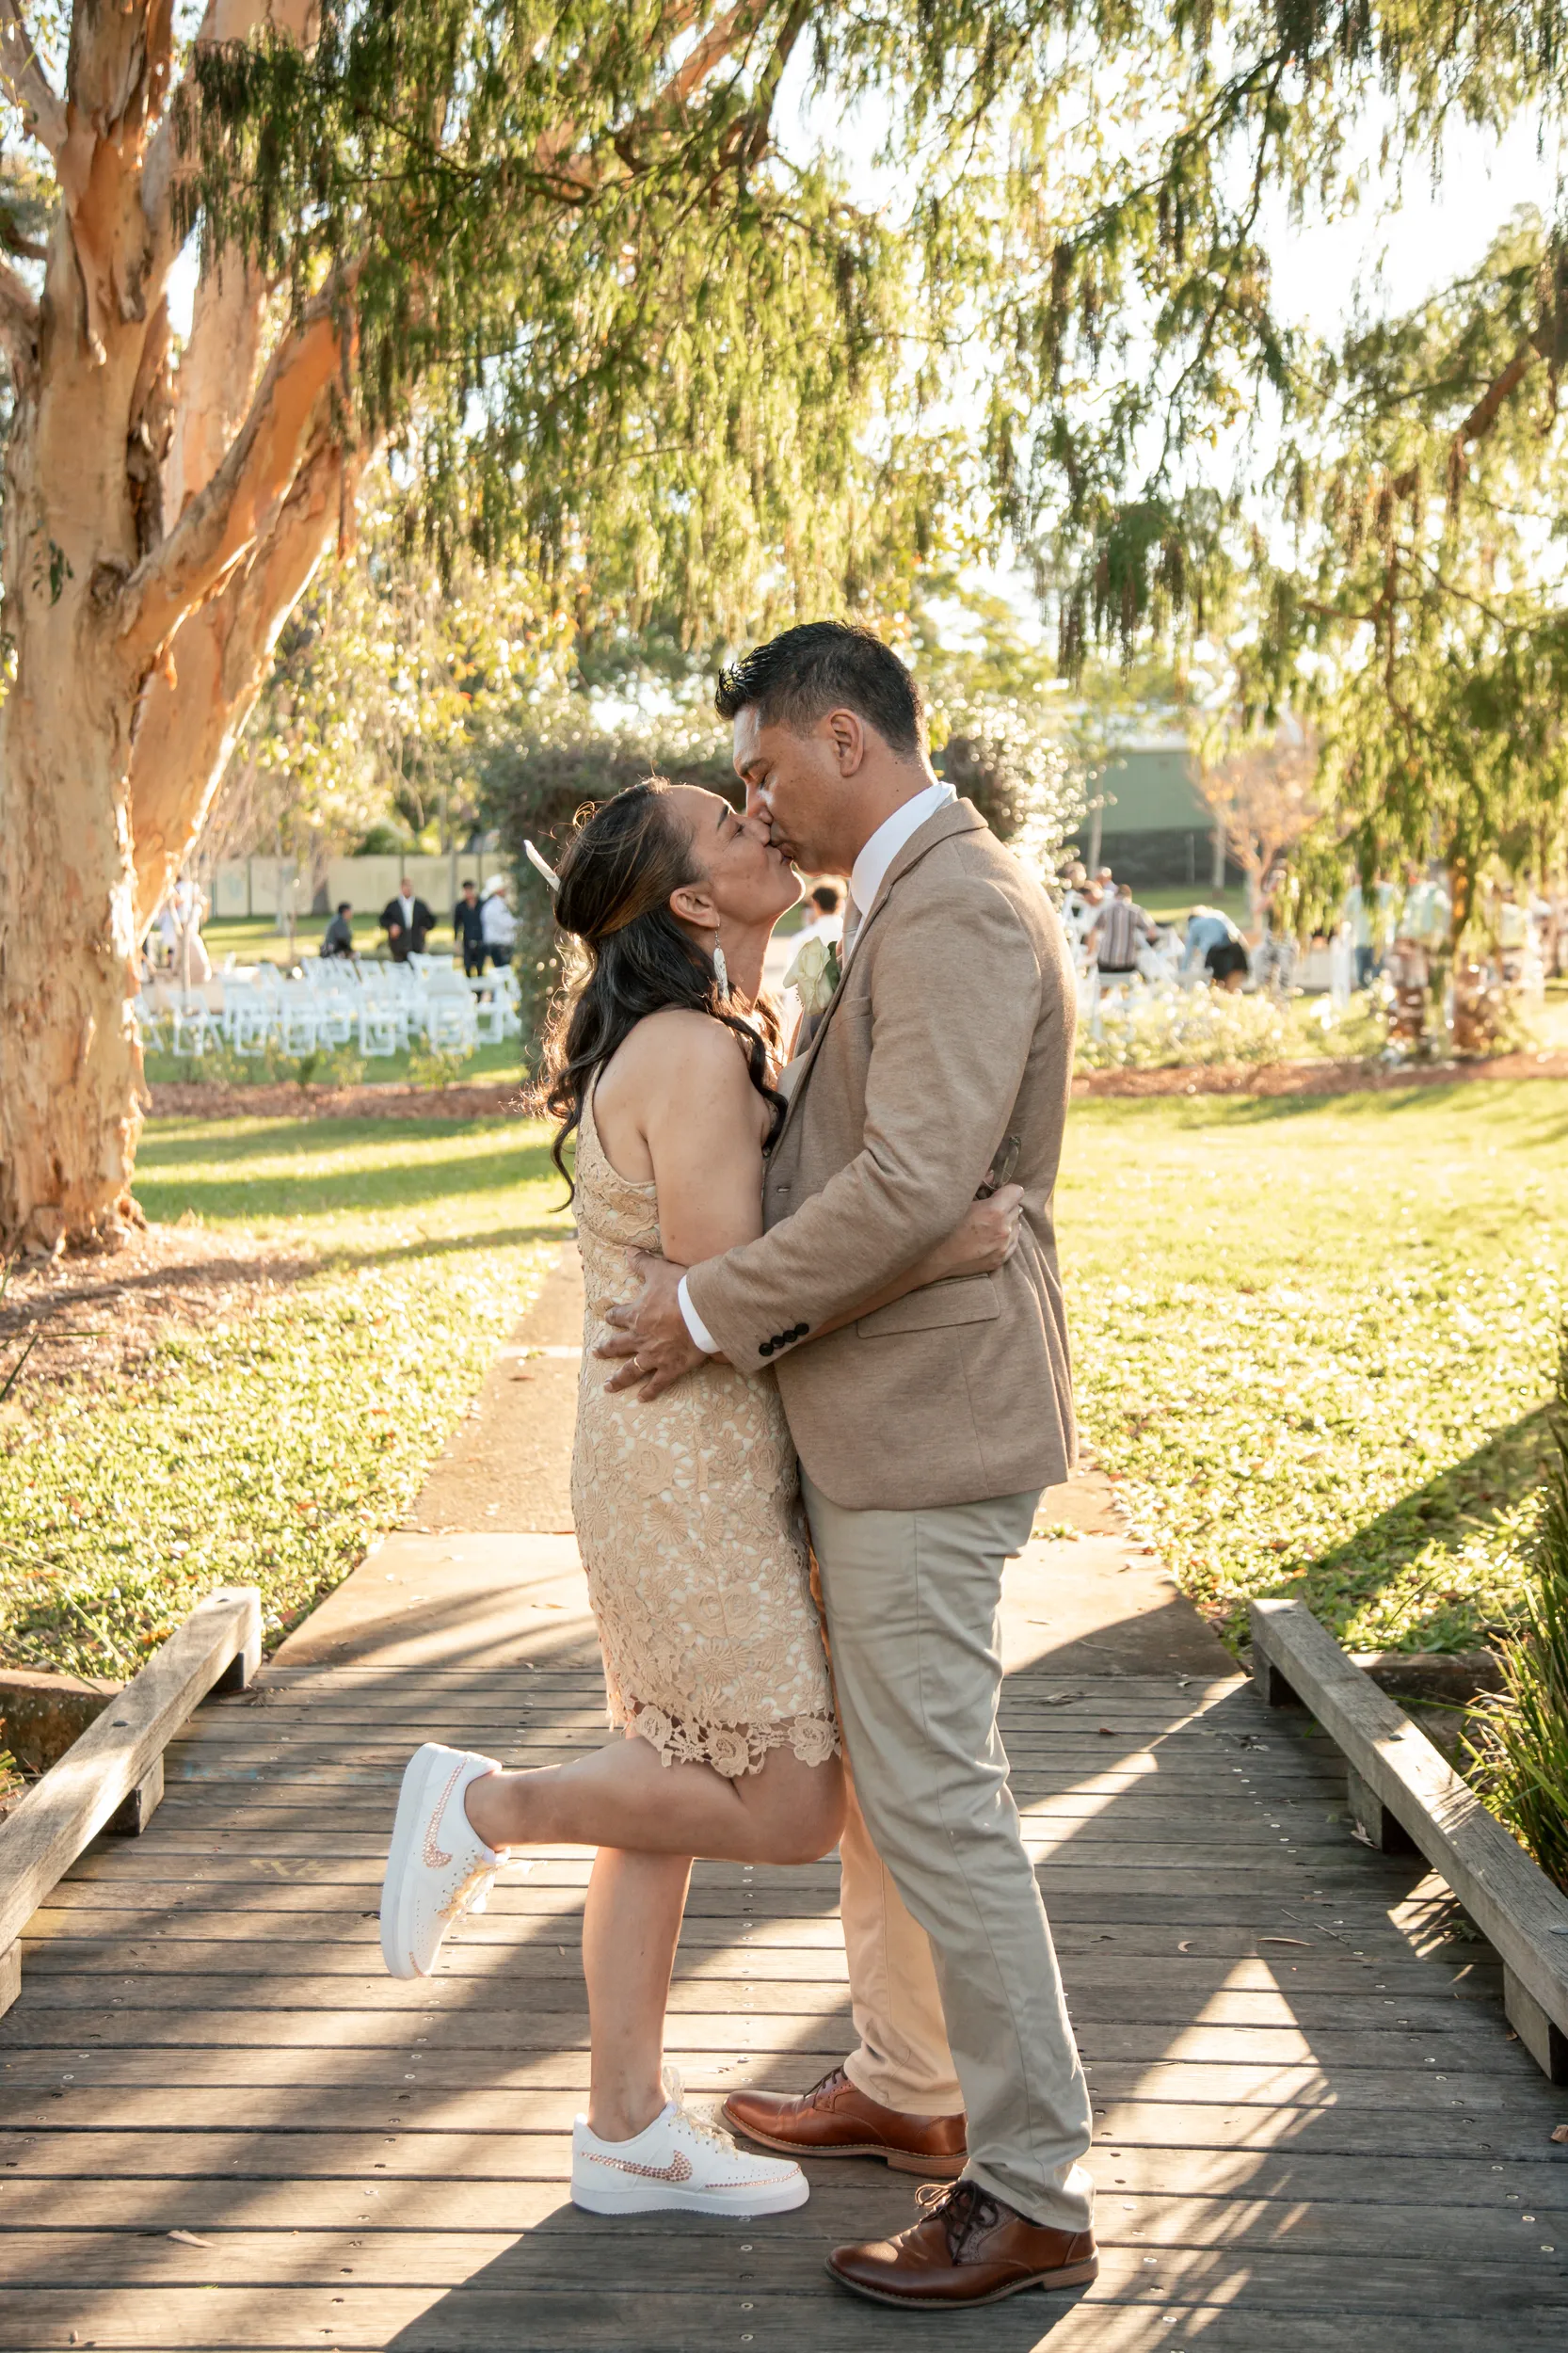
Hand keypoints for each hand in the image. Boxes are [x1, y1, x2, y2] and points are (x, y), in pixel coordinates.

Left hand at [596, 1249, 707, 1399]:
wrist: (701, 1313)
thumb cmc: (680, 1290)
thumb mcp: (659, 1271)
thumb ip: (642, 1262)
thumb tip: (628, 1250)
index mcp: (636, 1315)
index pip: (618, 1316)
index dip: (612, 1316)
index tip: (607, 1318)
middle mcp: (640, 1338)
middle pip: (618, 1346)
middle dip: (606, 1350)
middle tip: (596, 1353)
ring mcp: (653, 1356)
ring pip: (631, 1370)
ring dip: (619, 1379)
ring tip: (608, 1386)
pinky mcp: (670, 1368)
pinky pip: (657, 1384)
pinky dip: (649, 1392)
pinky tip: (642, 1399)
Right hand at [922, 1183, 1023, 1282]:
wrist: (935, 1258)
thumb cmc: (944, 1225)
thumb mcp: (960, 1200)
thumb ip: (979, 1184)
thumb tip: (992, 1174)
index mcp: (994, 1211)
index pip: (1017, 1191)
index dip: (1007, 1190)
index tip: (997, 1193)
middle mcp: (1004, 1229)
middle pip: (1016, 1208)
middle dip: (1005, 1206)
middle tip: (989, 1209)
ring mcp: (1003, 1246)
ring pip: (1016, 1225)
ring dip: (1006, 1222)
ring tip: (988, 1225)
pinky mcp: (1001, 1259)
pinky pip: (1013, 1242)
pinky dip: (1006, 1237)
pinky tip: (990, 1237)